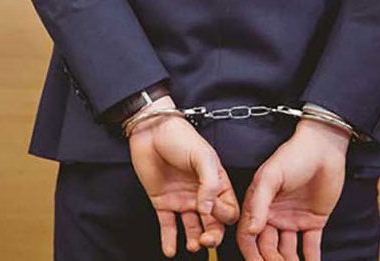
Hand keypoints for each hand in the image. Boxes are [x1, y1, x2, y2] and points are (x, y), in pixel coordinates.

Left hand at [129, 97, 239, 256]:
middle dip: (213, 236)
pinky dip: (169, 240)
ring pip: (193, 229)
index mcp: (217, 184)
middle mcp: (202, 196)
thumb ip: (210, 183)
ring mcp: (182, 200)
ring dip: (195, 241)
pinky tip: (171, 250)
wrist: (151, 131)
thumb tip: (207, 210)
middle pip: (214, 224)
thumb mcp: (203, 157)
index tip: (213, 209)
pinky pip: (168, 226)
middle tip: (207, 241)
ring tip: (193, 246)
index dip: (224, 215)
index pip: (228, 210)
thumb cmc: (181, 138)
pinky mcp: (163, 202)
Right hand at [237, 119, 349, 260]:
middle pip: (267, 246)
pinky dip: (310, 258)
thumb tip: (250, 230)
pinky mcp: (313, 221)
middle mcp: (272, 214)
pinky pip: (310, 245)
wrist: (323, 149)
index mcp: (258, 204)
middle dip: (270, 260)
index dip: (250, 251)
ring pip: (287, 249)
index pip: (248, 234)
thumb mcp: (270, 177)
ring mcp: (292, 219)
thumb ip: (259, 203)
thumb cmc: (292, 157)